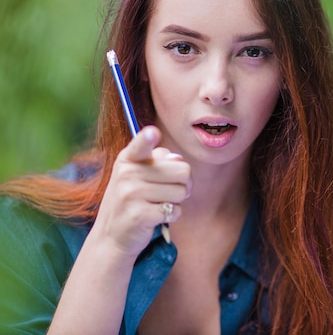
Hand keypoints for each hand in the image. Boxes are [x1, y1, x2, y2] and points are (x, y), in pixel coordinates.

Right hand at [92, 126, 191, 257]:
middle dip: (185, 183)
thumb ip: (159, 161)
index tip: (153, 132)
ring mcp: (131, 194)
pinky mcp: (140, 215)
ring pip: (182, 192)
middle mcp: (127, 174)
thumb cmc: (131, 200)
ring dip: (177, 201)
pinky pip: (175, 210)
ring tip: (159, 203)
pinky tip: (157, 216)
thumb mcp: (137, 175)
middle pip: (183, 170)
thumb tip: (178, 159)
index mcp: (128, 159)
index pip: (140, 145)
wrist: (111, 236)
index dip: (147, 138)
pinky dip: (172, 215)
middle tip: (172, 191)